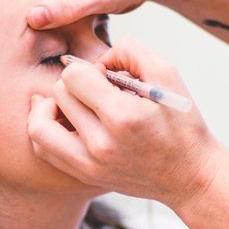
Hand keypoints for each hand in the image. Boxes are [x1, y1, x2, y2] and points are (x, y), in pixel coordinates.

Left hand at [27, 34, 227, 210]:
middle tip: (97, 89)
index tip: (107, 75)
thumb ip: (133, 50)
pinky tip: (66, 120)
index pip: (74, 76)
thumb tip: (99, 56)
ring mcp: (89, 164)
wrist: (190, 177)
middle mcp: (101, 145)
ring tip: (72, 103)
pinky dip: (47, 129)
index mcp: (123, 118)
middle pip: (58, 95)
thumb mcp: (169, 76)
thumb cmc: (182, 125)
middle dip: (75, 83)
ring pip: (38, 126)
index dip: (88, 67)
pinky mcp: (84, 176)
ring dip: (50, 106)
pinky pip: (43, 149)